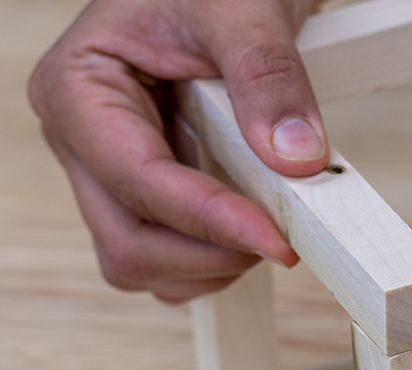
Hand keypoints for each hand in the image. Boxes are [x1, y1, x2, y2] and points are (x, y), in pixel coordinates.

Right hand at [29, 0, 328, 301]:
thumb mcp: (243, 9)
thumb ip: (268, 76)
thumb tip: (297, 158)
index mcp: (78, 89)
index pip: (139, 181)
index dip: (210, 221)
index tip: (277, 242)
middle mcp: (82, 140)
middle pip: (128, 243)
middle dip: (209, 254)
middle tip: (283, 240)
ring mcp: (108, 172)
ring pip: (141, 263)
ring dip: (209, 266)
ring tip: (266, 226)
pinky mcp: (140, 193)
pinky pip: (166, 259)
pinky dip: (212, 261)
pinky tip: (250, 227)